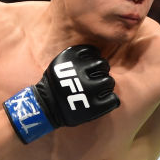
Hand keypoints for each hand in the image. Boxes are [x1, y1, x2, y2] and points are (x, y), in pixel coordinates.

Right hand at [3, 45, 118, 143]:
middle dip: (101, 71)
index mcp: (70, 59)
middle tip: (95, 79)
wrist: (46, 107)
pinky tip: (104, 101)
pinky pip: (113, 99)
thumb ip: (77, 57)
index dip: (93, 59)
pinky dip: (111, 100)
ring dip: (106, 85)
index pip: (94, 51)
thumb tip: (98, 53)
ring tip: (98, 90)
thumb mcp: (60, 64)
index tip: (88, 67)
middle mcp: (79, 73)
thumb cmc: (56, 84)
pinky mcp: (94, 107)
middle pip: (104, 65)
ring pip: (110, 81)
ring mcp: (88, 91)